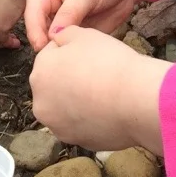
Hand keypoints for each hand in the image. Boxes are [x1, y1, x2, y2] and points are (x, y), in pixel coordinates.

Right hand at [24, 0, 173, 51]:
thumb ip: (69, 12)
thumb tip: (53, 35)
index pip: (32, 12)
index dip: (35, 30)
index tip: (42, 46)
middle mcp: (48, 6)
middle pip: (38, 30)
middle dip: (45, 43)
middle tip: (55, 57)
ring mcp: (60, 21)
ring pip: (51, 41)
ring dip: (58, 50)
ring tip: (69, 59)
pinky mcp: (73, 32)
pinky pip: (67, 46)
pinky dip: (71, 53)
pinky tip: (79, 59)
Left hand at [30, 26, 169, 152]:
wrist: (136, 99)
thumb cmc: (110, 62)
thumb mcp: (85, 34)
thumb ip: (64, 34)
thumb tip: (57, 37)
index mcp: (40, 72)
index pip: (50, 57)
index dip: (72, 53)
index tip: (91, 55)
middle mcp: (41, 102)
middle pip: (54, 85)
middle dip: (70, 79)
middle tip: (98, 73)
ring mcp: (57, 126)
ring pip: (65, 108)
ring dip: (78, 101)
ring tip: (105, 93)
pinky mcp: (76, 142)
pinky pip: (80, 125)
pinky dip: (90, 119)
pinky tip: (109, 109)